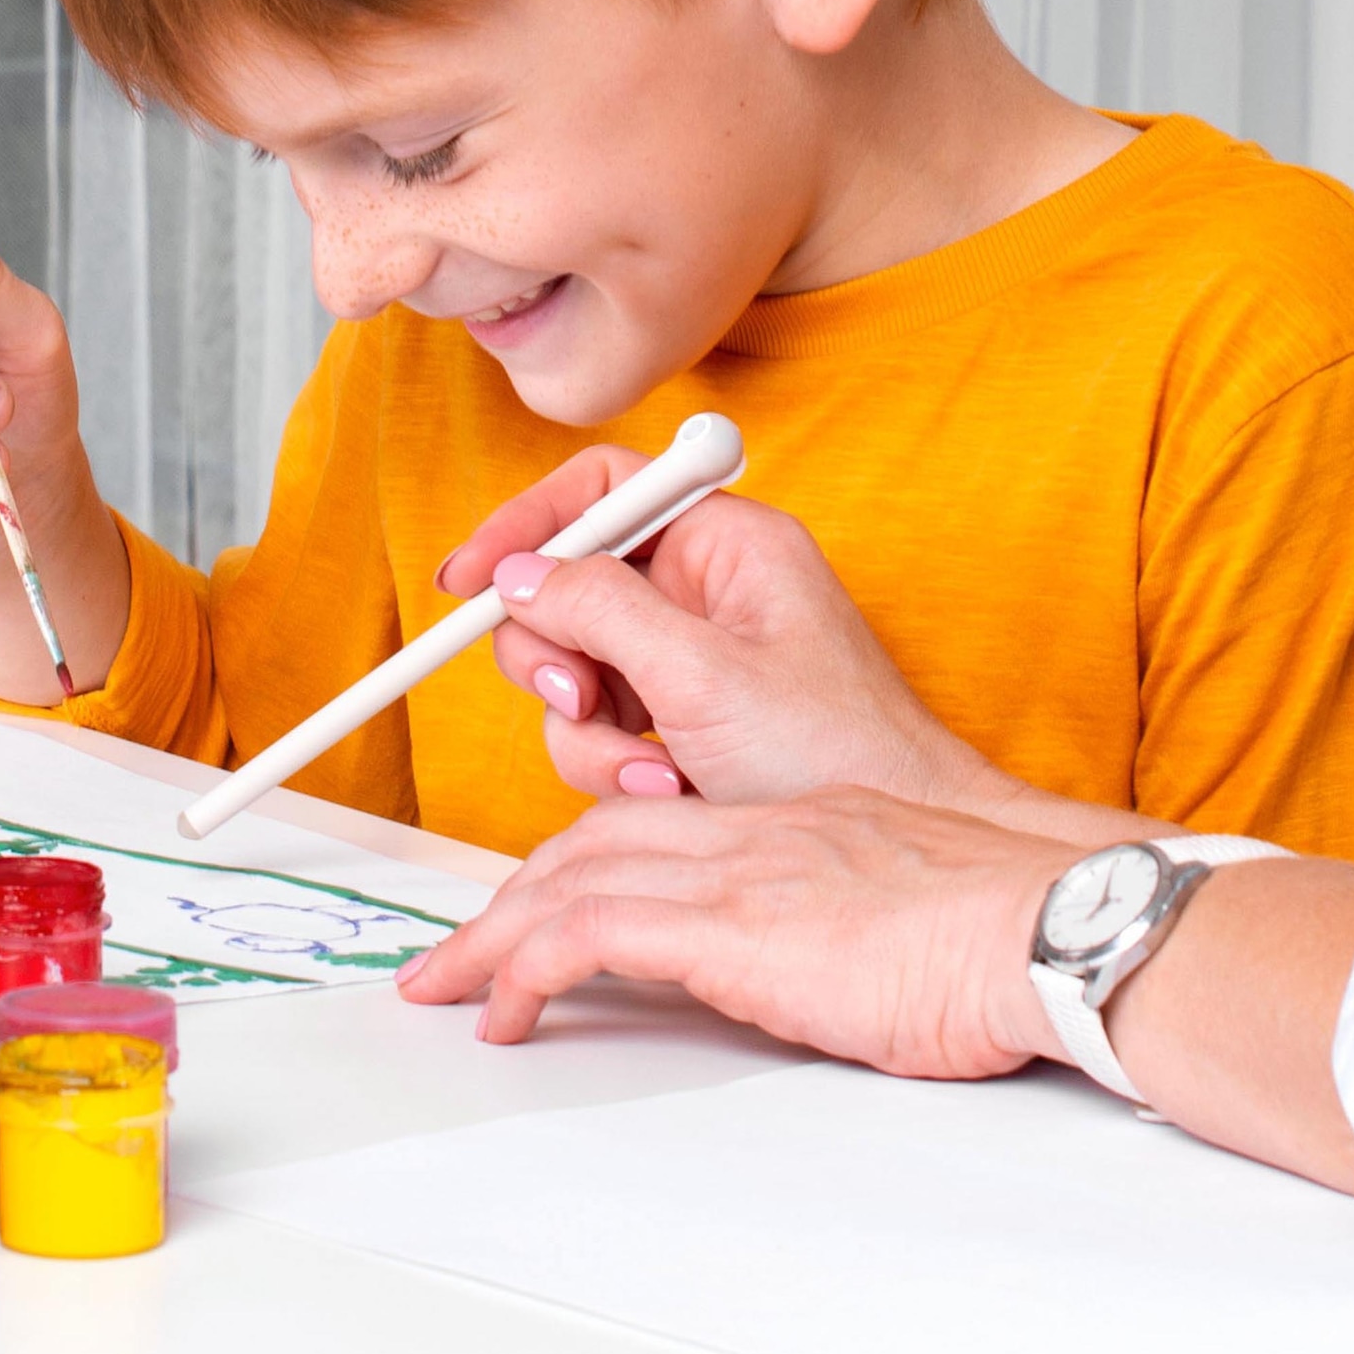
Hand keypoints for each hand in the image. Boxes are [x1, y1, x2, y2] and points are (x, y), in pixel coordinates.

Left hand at [397, 788, 1066, 1071]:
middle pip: (593, 843)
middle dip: (512, 899)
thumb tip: (843, 986)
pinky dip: (527, 969)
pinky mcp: (728, 928)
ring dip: (493, 938)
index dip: (588, 868)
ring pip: (569, 878)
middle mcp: (757, 837)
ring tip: (452, 991)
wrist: (1048, 931)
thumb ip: (857, 942)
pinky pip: (588, 934)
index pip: (662, 831)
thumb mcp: (917, 928)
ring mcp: (738, 875)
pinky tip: (506, 1014)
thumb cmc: (1015, 942)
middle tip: (461, 957)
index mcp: (803, 831)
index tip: (551, 913)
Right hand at [430, 470, 1007, 813]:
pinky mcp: (682, 724)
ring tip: (659, 774)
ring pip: (577, 672)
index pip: (604, 490)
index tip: (470, 580)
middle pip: (570, 589)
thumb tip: (518, 574)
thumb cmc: (838, 754)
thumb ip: (602, 610)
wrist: (882, 863)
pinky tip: (674, 793)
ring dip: (594, 734)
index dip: (529, 525)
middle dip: (562, 656)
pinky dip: (618, 770)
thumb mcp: (705, 675)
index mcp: (729, 544)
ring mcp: (692, 660)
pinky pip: (602, 731)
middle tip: (584, 695)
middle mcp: (707, 591)